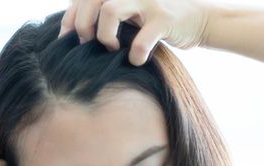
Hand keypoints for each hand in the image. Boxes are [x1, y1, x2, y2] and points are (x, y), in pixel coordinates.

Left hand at [58, 0, 211, 65]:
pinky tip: (137, 60)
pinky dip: (135, 54)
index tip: (66, 39)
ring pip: (109, 10)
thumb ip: (107, 14)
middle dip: (82, 26)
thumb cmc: (155, 20)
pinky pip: (141, 39)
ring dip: (104, 36)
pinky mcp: (164, 19)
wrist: (197, 19)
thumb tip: (74, 32)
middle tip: (89, 44)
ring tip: (112, 48)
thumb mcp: (129, 11)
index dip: (69, 18)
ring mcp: (147, 1)